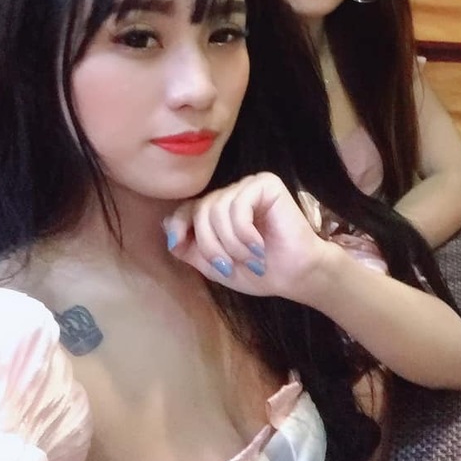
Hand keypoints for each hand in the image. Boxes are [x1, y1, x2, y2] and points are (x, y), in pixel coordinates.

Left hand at [164, 173, 331, 300]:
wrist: (295, 276)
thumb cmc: (259, 271)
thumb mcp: (214, 265)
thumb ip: (189, 247)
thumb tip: (165, 225)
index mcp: (219, 208)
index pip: (188, 207)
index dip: (179, 224)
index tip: (178, 245)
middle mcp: (233, 193)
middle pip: (201, 209)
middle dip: (210, 244)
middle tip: (228, 266)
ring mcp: (249, 186)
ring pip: (217, 208)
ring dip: (230, 243)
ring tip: (249, 258)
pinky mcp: (266, 184)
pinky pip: (239, 205)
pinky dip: (244, 232)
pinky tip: (258, 245)